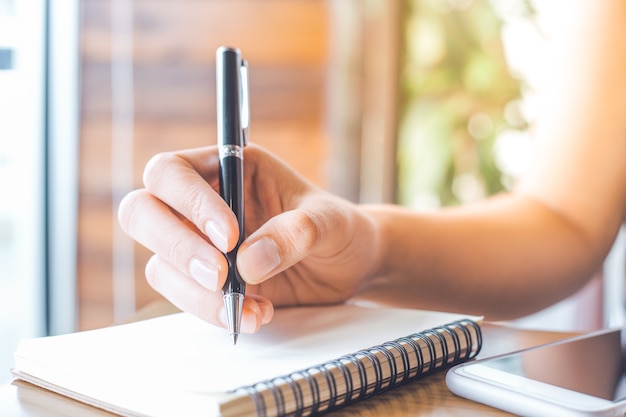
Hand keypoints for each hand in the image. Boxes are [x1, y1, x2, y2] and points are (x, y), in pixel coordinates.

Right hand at [118, 144, 380, 332]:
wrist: (349, 268)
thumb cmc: (338, 229)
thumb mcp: (329, 223)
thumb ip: (294, 233)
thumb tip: (247, 262)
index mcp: (229, 167)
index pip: (173, 171)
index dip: (189, 202)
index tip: (229, 237)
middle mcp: (204, 202)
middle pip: (142, 211)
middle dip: (176, 247)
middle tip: (220, 276)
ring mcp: (199, 244)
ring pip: (160, 264)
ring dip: (198, 293)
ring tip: (253, 305)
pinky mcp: (206, 282)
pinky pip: (185, 297)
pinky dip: (213, 312)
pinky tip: (256, 314)